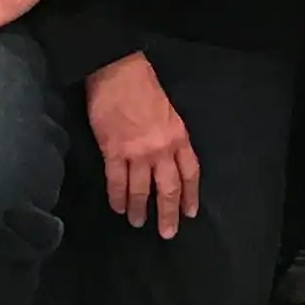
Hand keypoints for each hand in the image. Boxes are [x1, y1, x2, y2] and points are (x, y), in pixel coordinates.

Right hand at [85, 53, 198, 237]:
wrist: (118, 71)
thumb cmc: (144, 87)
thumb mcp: (169, 112)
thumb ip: (170, 136)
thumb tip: (167, 159)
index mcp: (178, 137)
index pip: (190, 173)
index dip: (190, 196)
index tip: (190, 213)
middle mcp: (161, 149)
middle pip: (169, 188)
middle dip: (168, 213)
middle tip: (167, 233)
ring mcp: (137, 152)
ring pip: (141, 190)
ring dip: (140, 209)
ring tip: (138, 222)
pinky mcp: (114, 151)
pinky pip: (117, 182)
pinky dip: (117, 198)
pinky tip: (117, 208)